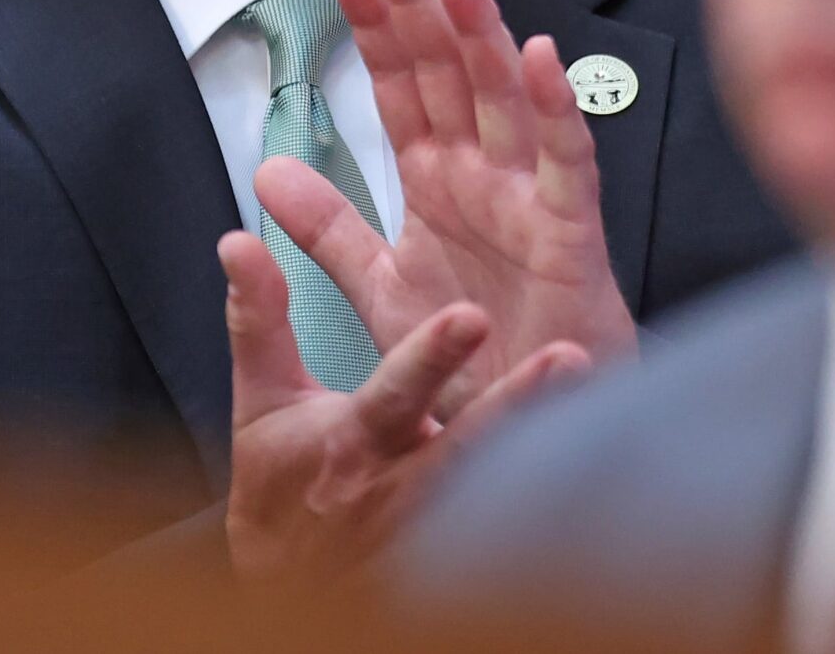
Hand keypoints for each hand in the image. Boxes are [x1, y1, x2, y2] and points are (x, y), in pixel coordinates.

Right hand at [219, 231, 586, 578]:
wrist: (290, 589)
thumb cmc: (281, 488)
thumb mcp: (260, 402)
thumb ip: (258, 319)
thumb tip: (240, 245)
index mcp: (353, 442)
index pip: (395, 393)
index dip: (432, 356)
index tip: (471, 315)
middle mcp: (405, 485)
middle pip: (471, 444)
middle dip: (518, 401)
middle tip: (567, 356)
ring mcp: (441, 525)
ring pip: (504, 486)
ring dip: (549, 443)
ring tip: (594, 391)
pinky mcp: (468, 547)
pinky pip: (519, 522)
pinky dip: (552, 490)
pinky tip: (594, 454)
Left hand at [256, 0, 637, 423]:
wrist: (527, 427)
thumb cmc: (468, 351)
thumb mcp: (379, 286)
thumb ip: (329, 228)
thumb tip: (265, 170)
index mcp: (436, 173)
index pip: (399, 80)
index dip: (373, 21)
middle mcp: (482, 169)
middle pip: (447, 66)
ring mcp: (529, 193)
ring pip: (502, 94)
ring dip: (479, 28)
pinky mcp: (572, 232)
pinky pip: (566, 160)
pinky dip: (553, 108)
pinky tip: (536, 57)